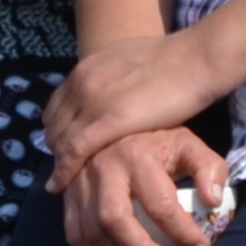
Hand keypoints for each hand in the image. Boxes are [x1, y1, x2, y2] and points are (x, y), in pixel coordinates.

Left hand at [45, 30, 235, 178]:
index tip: (65, 147)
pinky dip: (63, 170)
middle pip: (54, 126)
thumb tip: (109, 93)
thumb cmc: (170, 62)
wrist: (192, 61)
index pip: (56, 108)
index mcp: (85, 69)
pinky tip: (60, 185)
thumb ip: (110, 79)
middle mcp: (81, 84)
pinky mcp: (107, 122)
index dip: (58, 130)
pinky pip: (73, 151)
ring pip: (59, 140)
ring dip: (58, 161)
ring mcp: (92, 102)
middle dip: (56, 148)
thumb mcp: (126, 62)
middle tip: (67, 167)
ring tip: (64, 180)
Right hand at [57, 127, 236, 245]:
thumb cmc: (158, 143)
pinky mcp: (68, 196)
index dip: (182, 232)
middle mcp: (103, 167)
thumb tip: (213, 201)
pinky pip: (75, 236)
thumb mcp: (188, 145)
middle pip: (114, 220)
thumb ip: (209, 168)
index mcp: (136, 155)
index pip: (160, 203)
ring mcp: (80, 182)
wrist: (117, 127)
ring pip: (92, 232)